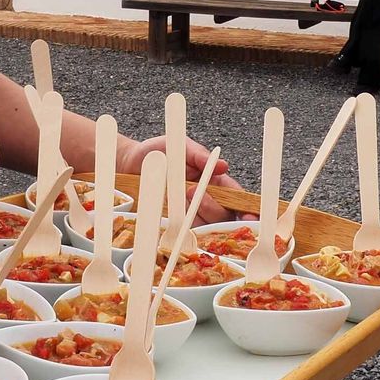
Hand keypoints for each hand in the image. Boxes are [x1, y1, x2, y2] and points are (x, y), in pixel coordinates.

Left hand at [117, 136, 256, 224]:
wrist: (128, 163)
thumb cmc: (157, 152)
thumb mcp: (180, 147)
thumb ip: (200, 156)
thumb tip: (222, 166)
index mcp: (214, 181)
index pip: (235, 197)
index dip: (245, 210)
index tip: (250, 219)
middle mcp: (206, 199)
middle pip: (224, 215)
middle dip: (214, 207)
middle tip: (194, 191)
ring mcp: (190, 213)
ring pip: (207, 226)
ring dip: (198, 215)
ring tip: (184, 195)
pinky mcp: (174, 222)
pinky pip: (187, 233)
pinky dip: (186, 231)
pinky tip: (180, 222)